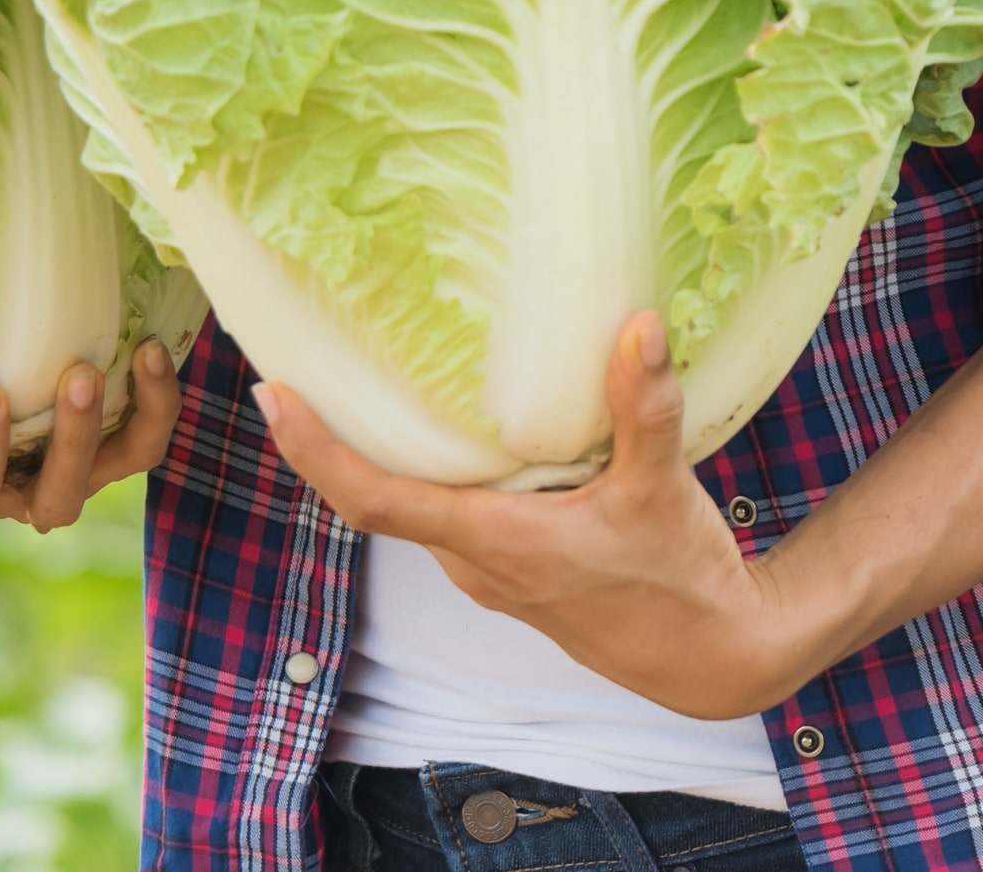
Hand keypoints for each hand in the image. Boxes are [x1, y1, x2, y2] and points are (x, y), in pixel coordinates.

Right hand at [0, 339, 181, 545]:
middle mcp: (6, 498)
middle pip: (20, 508)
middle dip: (2, 458)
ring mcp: (57, 475)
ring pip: (83, 486)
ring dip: (86, 436)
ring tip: (83, 371)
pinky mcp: (107, 449)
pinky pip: (140, 446)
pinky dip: (153, 408)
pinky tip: (150, 353)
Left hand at [257, 312, 827, 720]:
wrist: (709, 659)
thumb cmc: (678, 583)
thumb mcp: (660, 489)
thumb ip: (641, 407)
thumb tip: (635, 324)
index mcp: (494, 543)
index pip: (375, 501)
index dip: (317, 451)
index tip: (272, 397)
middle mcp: (476, 562)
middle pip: (379, 496)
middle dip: (331, 438)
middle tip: (296, 361)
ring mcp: (492, 571)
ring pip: (418, 505)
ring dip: (384, 454)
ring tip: (359, 376)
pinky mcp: (514, 569)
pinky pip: (451, 512)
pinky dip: (434, 470)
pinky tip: (452, 424)